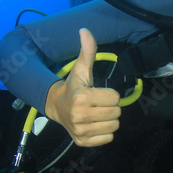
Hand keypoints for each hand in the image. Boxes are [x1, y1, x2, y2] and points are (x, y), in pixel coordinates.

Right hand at [44, 28, 120, 146]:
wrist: (56, 106)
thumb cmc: (73, 86)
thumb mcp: (81, 68)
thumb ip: (88, 50)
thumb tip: (85, 30)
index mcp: (82, 98)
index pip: (115, 98)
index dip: (109, 94)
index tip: (97, 93)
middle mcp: (80, 116)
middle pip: (116, 113)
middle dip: (110, 107)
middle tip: (98, 103)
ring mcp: (81, 131)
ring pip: (114, 126)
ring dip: (109, 119)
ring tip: (97, 113)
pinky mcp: (82, 142)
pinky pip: (108, 139)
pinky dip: (104, 132)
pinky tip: (94, 124)